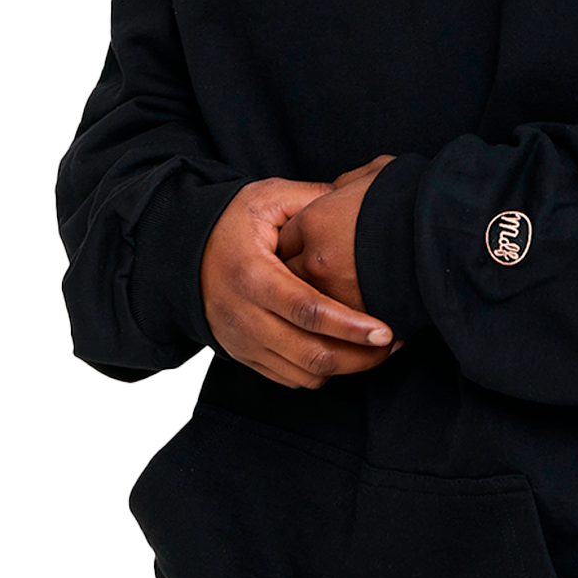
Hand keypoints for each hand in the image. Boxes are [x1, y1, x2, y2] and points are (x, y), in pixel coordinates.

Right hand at [200, 172, 397, 390]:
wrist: (184, 253)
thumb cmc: (231, 222)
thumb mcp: (267, 198)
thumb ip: (312, 200)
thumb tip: (360, 201)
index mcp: (254, 277)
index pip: (309, 311)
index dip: (351, 326)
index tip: (386, 330)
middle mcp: (245, 317)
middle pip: (311, 354)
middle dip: (360, 357)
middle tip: (394, 344)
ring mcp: (243, 342)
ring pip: (304, 374)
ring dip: (346, 368)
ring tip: (378, 350)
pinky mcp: (244, 356)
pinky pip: (290, 379)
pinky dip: (322, 373)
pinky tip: (345, 353)